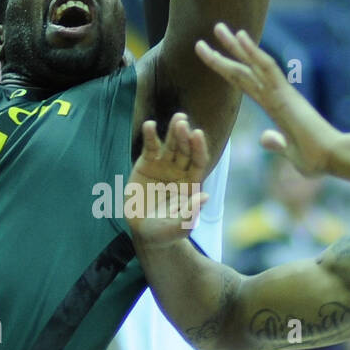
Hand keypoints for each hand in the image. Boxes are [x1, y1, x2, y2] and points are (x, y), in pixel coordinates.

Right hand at [125, 112, 209, 244]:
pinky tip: (150, 125)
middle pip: (185, 150)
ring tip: (177, 118)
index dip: (198, 148)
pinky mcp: (146, 164)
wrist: (145, 231)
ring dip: (173, 132)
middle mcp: (180, 171)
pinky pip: (150, 148)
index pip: (198, 161)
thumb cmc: (166, 230)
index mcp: (192, 183)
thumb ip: (190, 213)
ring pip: (170, 145)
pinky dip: (150, 136)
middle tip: (183, 122)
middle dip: (184, 136)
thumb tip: (205, 197)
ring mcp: (163, 165)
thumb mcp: (179, 227)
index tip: (197, 134)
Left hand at [196, 24, 343, 176]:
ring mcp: (280, 93)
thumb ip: (276, 143)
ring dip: (234, 46)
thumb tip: (263, 137)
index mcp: (274, 107)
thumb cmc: (316, 158)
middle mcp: (276, 95)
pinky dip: (253, 52)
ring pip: (252, 65)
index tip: (212, 56)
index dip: (228, 69)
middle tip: (216, 29)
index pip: (245, 83)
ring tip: (218, 27)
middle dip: (228, 50)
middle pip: (246, 69)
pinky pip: (268, 69)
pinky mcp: (285, 95)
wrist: (332, 157)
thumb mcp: (289, 152)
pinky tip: (241, 37)